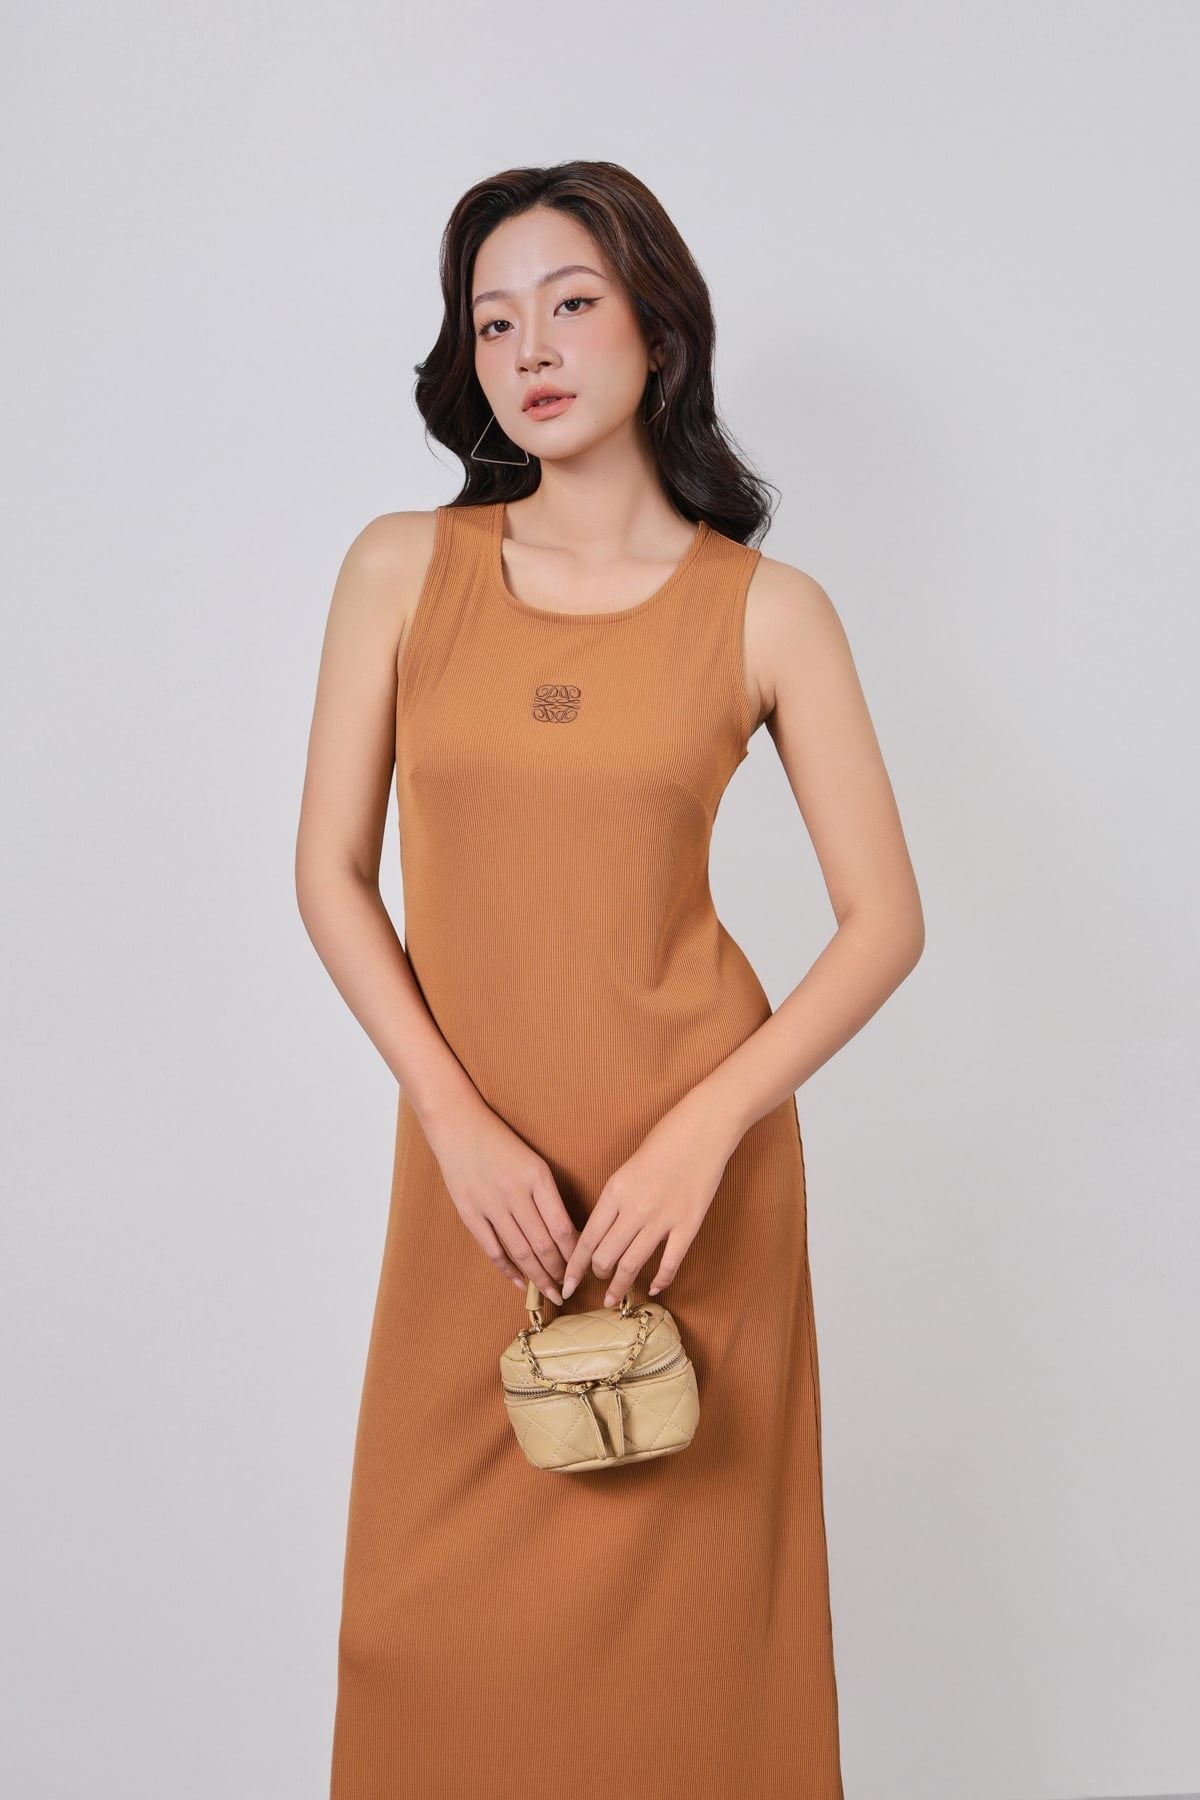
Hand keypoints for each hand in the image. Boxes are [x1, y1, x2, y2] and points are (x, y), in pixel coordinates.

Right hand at [422, 1096, 577, 1302]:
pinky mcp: (469, 1213)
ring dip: (537, 1276)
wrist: (459, 1126)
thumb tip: (566, 1234)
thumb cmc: (502, 1143)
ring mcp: (490, 1205)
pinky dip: (507, 1269)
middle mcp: (516, 1193)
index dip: (574, 1254)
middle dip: (559, 1271)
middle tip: (569, 1290)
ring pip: (520, 1251)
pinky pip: (492, 1249)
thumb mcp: (534, 1163)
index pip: (562, 1226)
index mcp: (538, 1178)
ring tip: (550, 1293)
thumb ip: (549, 1196)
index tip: (582, 1269)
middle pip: (543, 1244)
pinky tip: (519, 1283)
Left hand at [559, 1096, 740, 1305]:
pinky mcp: (689, 1224)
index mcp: (614, 1191)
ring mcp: (663, 1219)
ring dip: (620, 1286)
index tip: (566, 1282)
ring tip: (613, 1299)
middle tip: (595, 1284)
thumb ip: (616, 1198)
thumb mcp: (627, 1166)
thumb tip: (606, 1228)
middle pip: (605, 1256)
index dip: (574, 1266)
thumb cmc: (666, 1138)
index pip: (586, 1238)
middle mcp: (634, 1209)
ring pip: (632, 1264)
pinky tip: (655, 1288)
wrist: (705, 1127)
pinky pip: (670, 1262)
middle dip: (597, 1274)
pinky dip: (661, 1280)